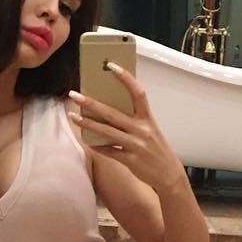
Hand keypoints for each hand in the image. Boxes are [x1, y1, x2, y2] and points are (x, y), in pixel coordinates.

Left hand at [68, 63, 187, 195]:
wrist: (169, 175)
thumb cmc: (157, 149)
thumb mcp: (150, 130)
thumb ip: (134, 120)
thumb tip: (109, 109)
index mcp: (148, 119)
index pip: (138, 93)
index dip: (126, 78)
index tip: (111, 66)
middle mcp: (141, 130)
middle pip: (112, 113)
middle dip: (91, 103)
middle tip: (74, 95)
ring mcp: (135, 146)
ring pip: (106, 132)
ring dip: (87, 124)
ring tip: (73, 116)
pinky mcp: (130, 160)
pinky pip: (109, 151)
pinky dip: (97, 146)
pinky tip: (86, 141)